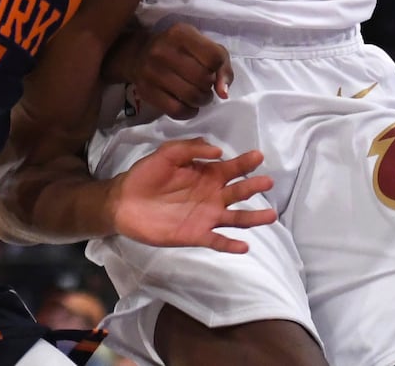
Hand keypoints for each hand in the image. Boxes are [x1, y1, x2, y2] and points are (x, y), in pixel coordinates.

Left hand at [108, 139, 275, 252]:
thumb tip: (218, 150)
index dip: (245, 162)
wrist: (124, 201)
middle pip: (238, 192)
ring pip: (236, 218)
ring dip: (253, 217)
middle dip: (253, 187)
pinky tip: (244, 246)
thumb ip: (191, 148)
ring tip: (270, 215)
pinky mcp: (196, 235)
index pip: (231, 168)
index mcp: (206, 175)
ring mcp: (206, 217)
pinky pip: (218, 241)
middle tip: (267, 182)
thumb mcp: (166, 153)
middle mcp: (212, 196)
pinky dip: (231, 244)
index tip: (258, 156)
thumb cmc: (146, 175)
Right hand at [112, 23, 233, 119]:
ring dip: (201, 100)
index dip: (218, 69)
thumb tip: (223, 92)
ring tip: (198, 95)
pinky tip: (188, 105)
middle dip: (209, 87)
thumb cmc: (178, 49)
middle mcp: (163, 50)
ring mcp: (152, 71)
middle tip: (204, 86)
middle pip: (203, 79)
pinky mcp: (146, 91)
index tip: (211, 71)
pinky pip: (177, 110)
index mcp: (180, 34)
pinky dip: (189, 112)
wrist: (138, 54)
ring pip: (191, 96)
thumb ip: (221, 64)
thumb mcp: (201, 46)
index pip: (214, 57)